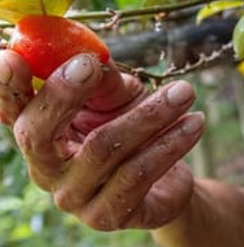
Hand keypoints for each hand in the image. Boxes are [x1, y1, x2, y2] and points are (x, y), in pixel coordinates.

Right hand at [0, 50, 204, 230]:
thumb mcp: (118, 99)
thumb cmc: (133, 127)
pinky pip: (139, 174)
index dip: (5, 86)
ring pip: (104, 148)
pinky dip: (171, 143)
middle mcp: (45, 169)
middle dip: (65, 94)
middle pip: (38, 134)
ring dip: (150, 114)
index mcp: (39, 134)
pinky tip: (196, 122)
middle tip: (93, 64)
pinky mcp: (108, 215)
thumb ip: (103, 82)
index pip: (10, 111)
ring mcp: (74, 197)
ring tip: (185, 92)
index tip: (12, 56)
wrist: (167, 176)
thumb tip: (94, 59)